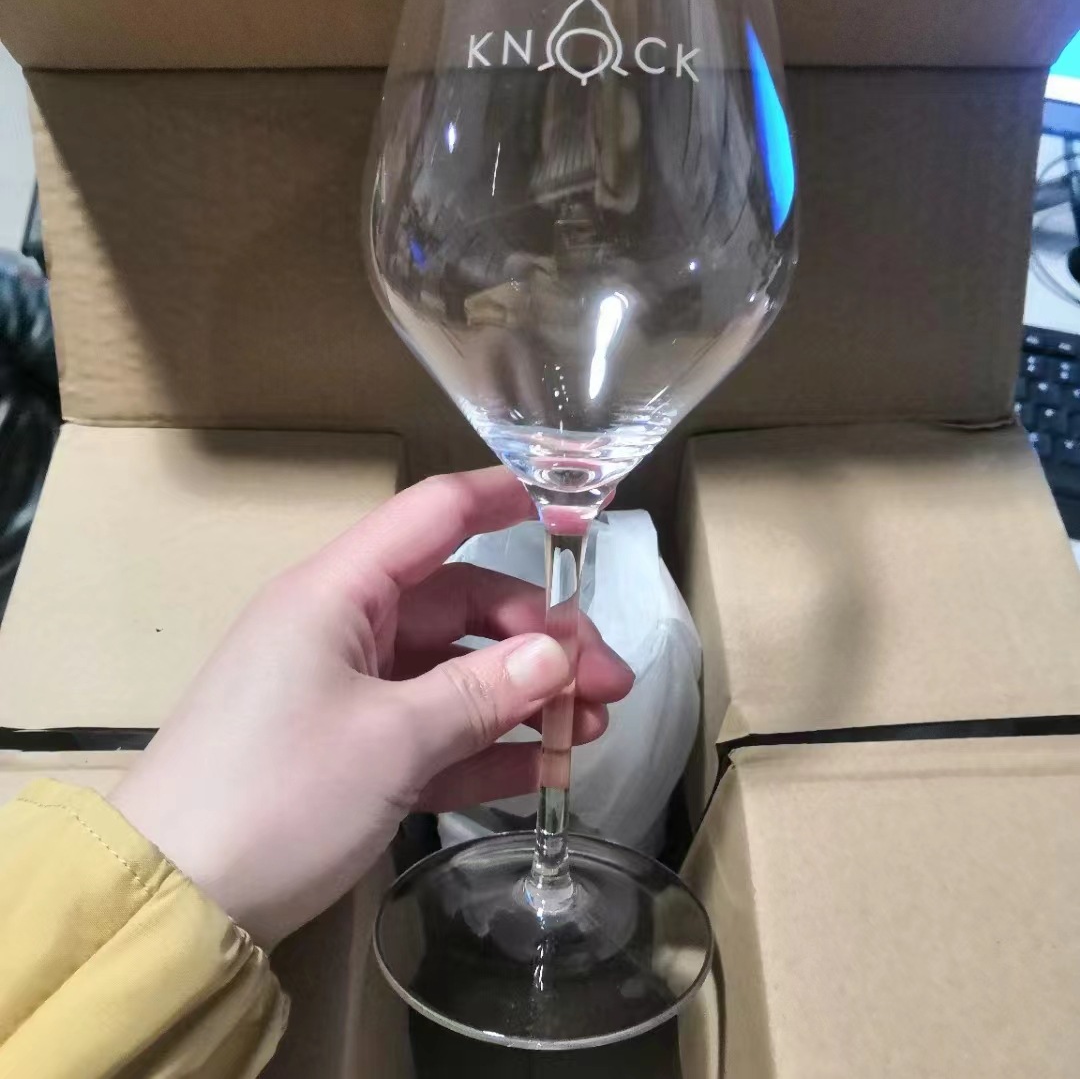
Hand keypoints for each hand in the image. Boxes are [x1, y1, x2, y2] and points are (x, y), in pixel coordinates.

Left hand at [111, 468, 632, 949]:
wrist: (175, 905)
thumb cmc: (278, 794)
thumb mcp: (391, 740)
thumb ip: (482, 692)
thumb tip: (560, 656)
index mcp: (338, 593)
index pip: (433, 516)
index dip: (502, 500)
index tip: (575, 511)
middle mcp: (344, 628)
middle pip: (461, 604)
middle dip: (540, 639)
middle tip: (611, 683)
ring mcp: (347, 691)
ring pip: (454, 671)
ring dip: (524, 696)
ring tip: (594, 730)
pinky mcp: (351, 751)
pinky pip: (433, 731)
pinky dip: (486, 747)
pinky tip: (547, 770)